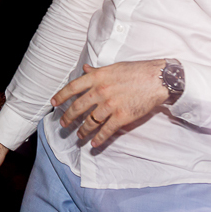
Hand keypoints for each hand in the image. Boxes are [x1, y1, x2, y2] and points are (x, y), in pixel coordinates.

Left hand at [52, 61, 169, 146]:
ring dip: (83, 130)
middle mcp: (100, 91)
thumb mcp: (112, 67)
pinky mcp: (122, 116)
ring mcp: (110, 105)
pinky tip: (94, 143)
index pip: (72, 88)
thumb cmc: (136, 70)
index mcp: (97, 78)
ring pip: (90, 121)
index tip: (53, 103)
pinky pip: (107, 130)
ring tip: (78, 135)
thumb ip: (96, 71)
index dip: (61, 96)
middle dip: (68, 117)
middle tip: (63, 124)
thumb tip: (84, 69)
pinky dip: (99, 139)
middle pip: (78, 107)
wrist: (157, 79)